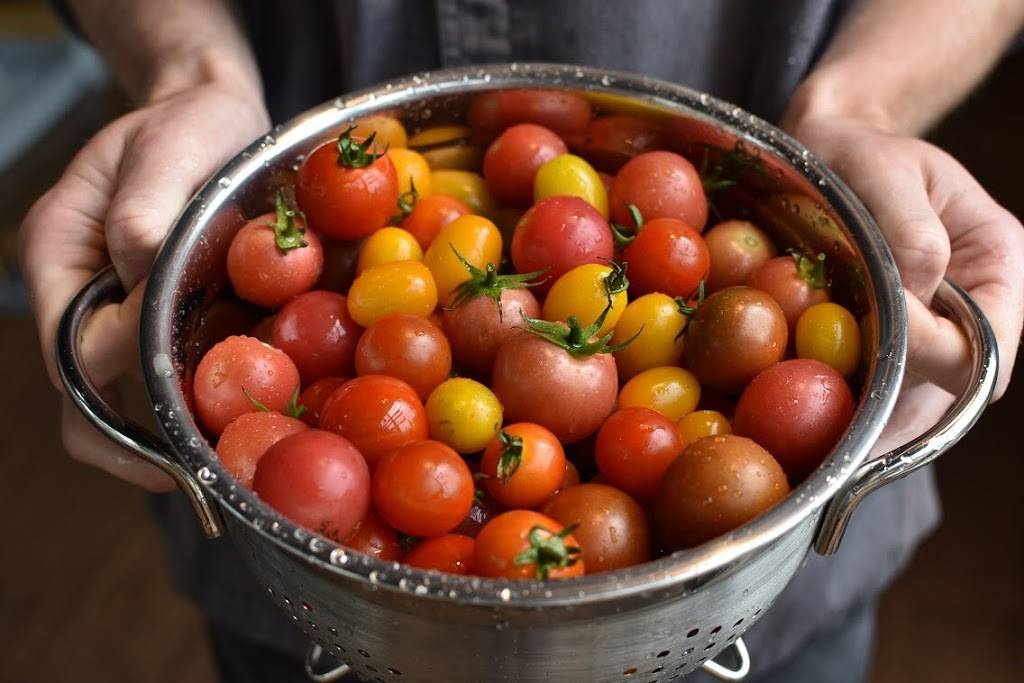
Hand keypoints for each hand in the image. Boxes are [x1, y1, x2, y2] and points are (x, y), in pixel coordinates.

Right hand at [19, 82, 269, 489]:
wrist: (212, 118)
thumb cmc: (191, 124)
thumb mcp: (173, 143)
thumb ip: (147, 207)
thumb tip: (135, 267)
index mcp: (60, 250)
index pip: (72, 340)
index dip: (120, 373)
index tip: (179, 394)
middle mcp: (78, 291)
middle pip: (80, 390)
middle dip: (130, 439)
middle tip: (191, 476)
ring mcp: (115, 310)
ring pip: (114, 396)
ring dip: (155, 434)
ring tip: (211, 467)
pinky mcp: (156, 319)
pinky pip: (156, 376)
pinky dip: (182, 406)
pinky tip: (228, 426)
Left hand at [783, 115, 1023, 452]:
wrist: (832, 146)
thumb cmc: (860, 151)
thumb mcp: (887, 172)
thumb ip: (911, 231)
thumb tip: (922, 293)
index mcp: (995, 258)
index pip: (993, 337)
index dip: (948, 361)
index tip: (887, 370)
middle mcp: (973, 299)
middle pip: (960, 378)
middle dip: (911, 414)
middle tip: (856, 450)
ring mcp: (934, 321)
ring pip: (926, 392)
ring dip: (886, 424)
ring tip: (839, 457)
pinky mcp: (893, 333)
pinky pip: (891, 380)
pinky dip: (865, 407)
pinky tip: (829, 433)